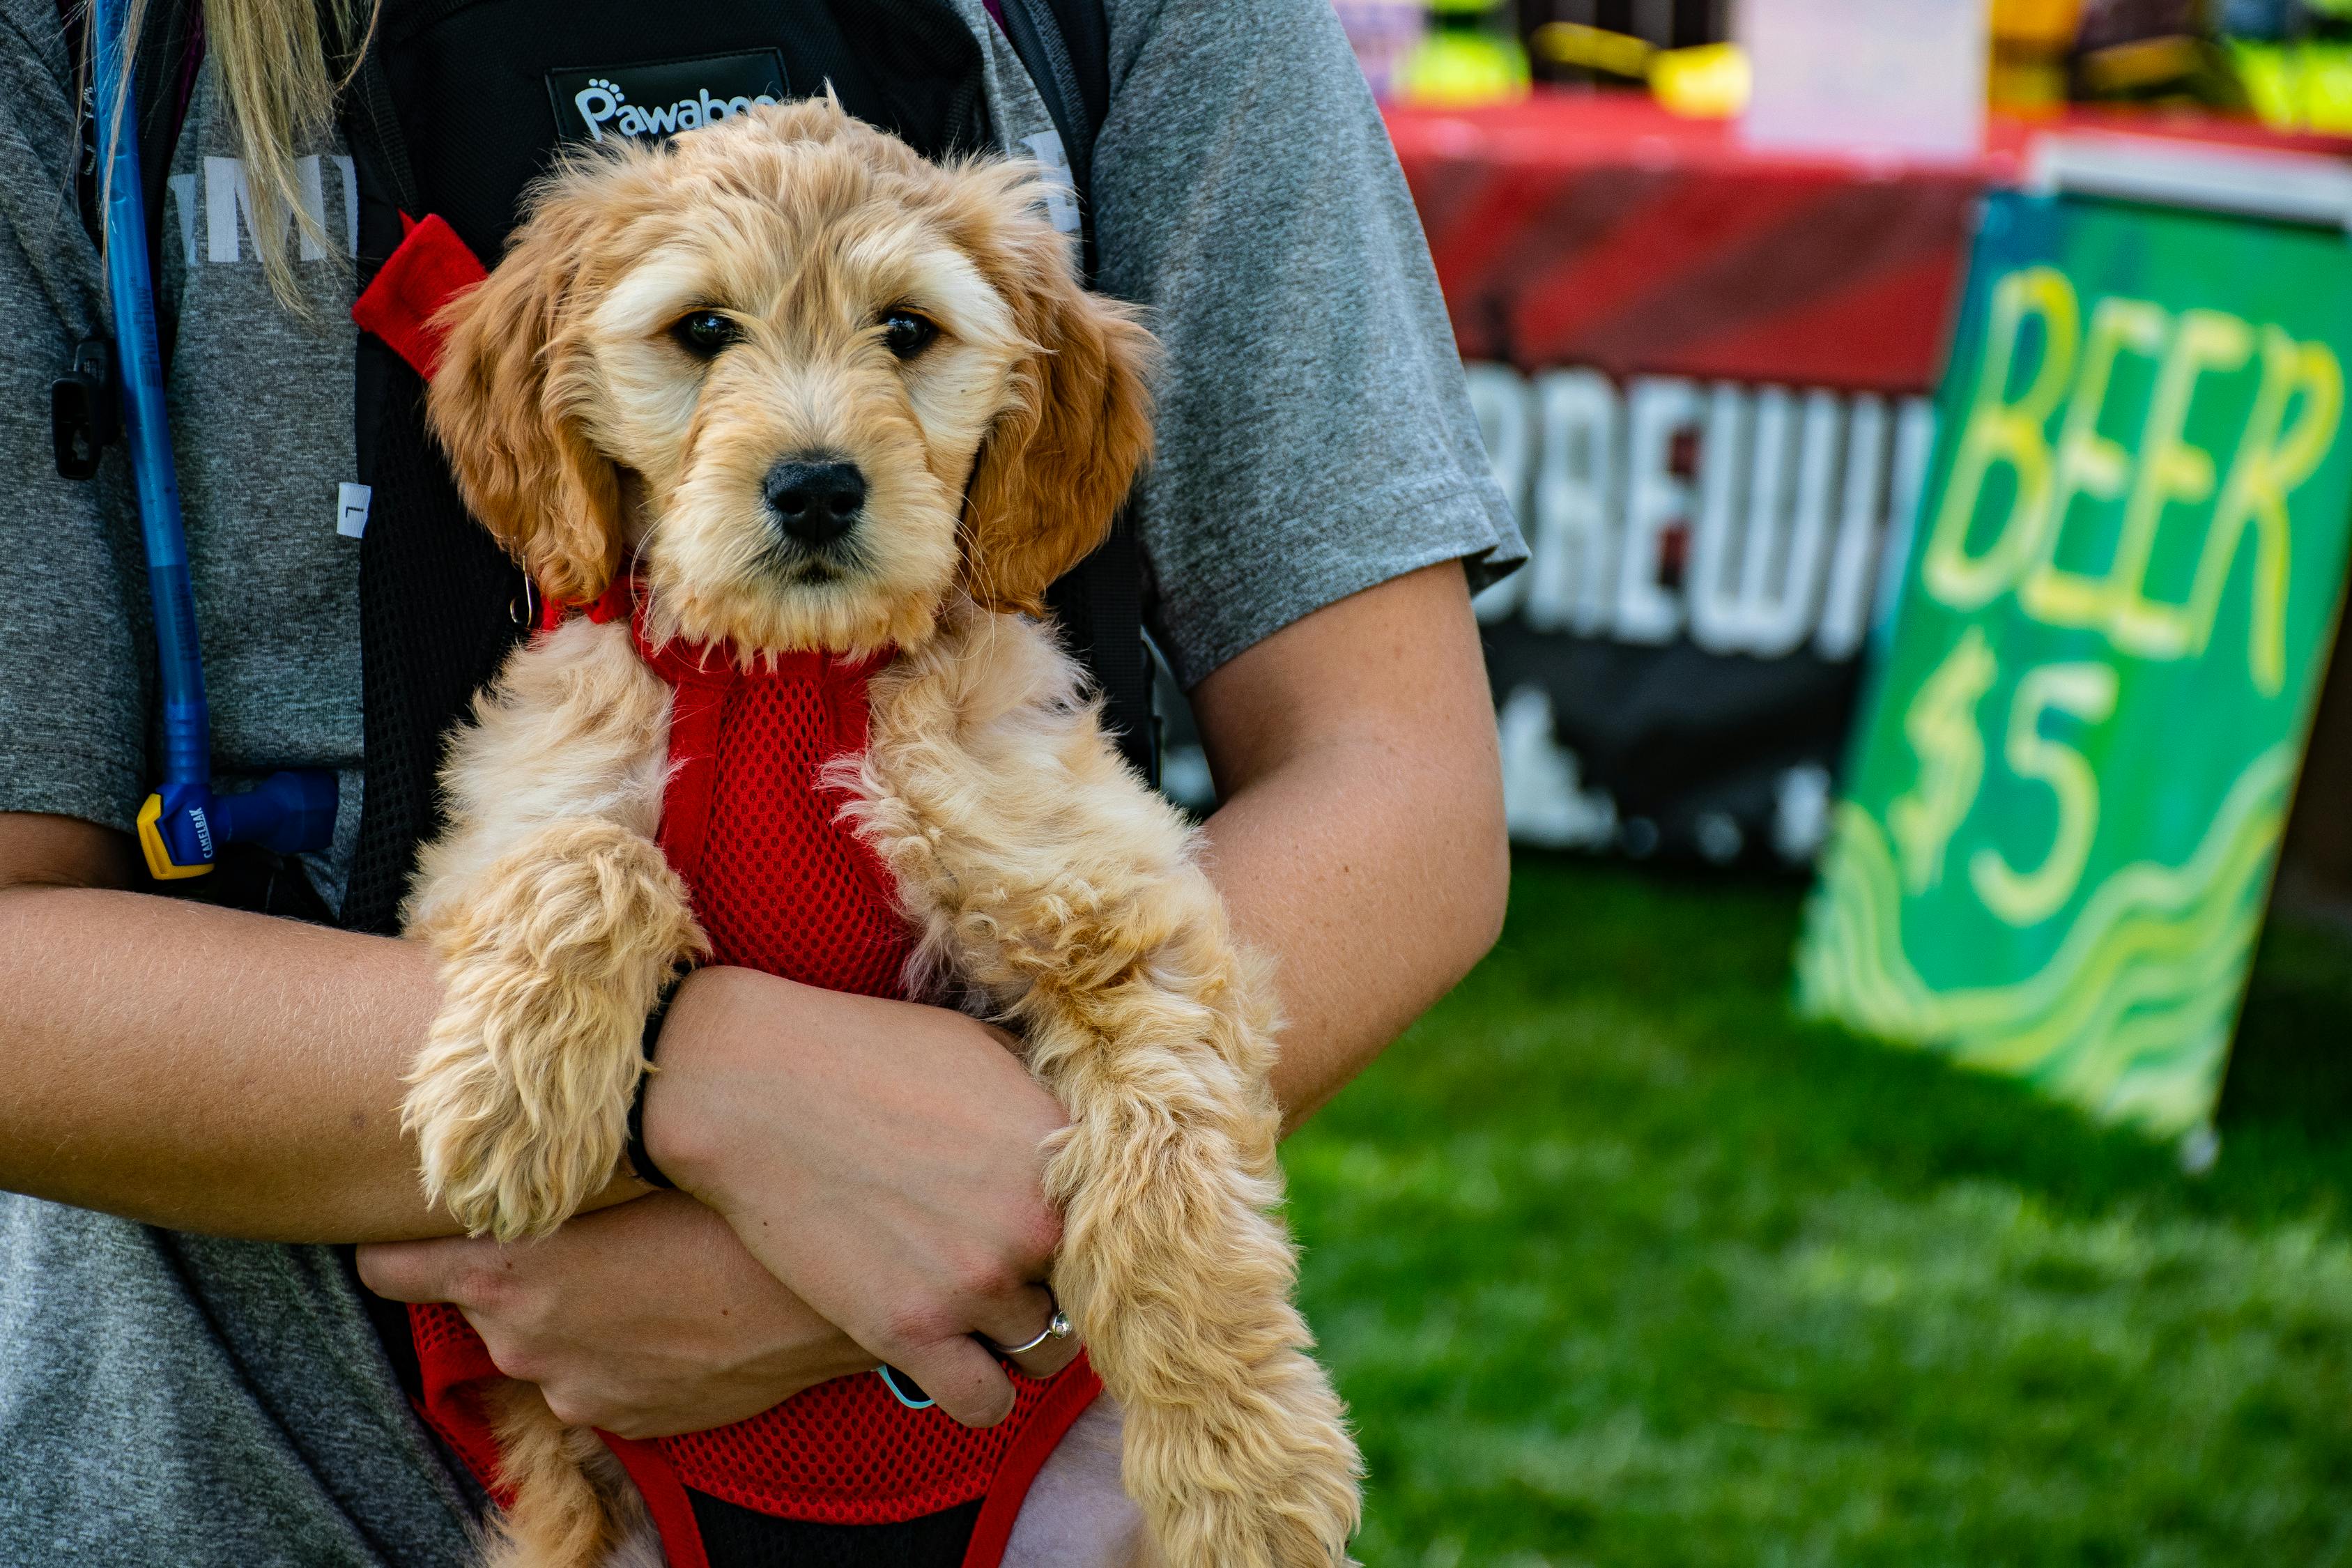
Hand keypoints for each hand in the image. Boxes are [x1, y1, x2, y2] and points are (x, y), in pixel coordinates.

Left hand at [357, 1190, 872, 1437]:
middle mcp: (526, 1346)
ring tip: (650, 1263)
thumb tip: (512, 1133)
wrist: (826, 1289)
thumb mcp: (628, 1164)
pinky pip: (601, 1376)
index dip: (397, 1238)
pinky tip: (679, 1307)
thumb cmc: (729, 1203)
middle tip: (589, 1220)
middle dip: (517, 1267)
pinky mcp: (633, 1421)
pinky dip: (625, 1347)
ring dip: (578, 1311)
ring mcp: (579, 1394)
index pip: (387, 1269)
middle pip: (481, 1301)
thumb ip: (550, 1167)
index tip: (420, 1212)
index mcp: (508, 1274)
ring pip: (547, 1342)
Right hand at [645, 965, 1079, 1427]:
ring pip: (1043, 1354)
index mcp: (1063, 1151)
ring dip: (1019, 1338)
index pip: (1123, 1227)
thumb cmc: (869, 1052)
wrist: (756, 1087)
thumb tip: (1080, 1134)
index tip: (1065, 1234)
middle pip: (1088, 1294)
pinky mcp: (907, 1331)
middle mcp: (1033, 1225)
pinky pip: (983, 1404)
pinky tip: (957, 1359)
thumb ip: (1043, 1104)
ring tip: (984, 1312)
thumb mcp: (985, 1051)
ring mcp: (972, 1283)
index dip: (1095, 1232)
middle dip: (1058, 1285)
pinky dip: (979, 1392)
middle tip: (1019, 1272)